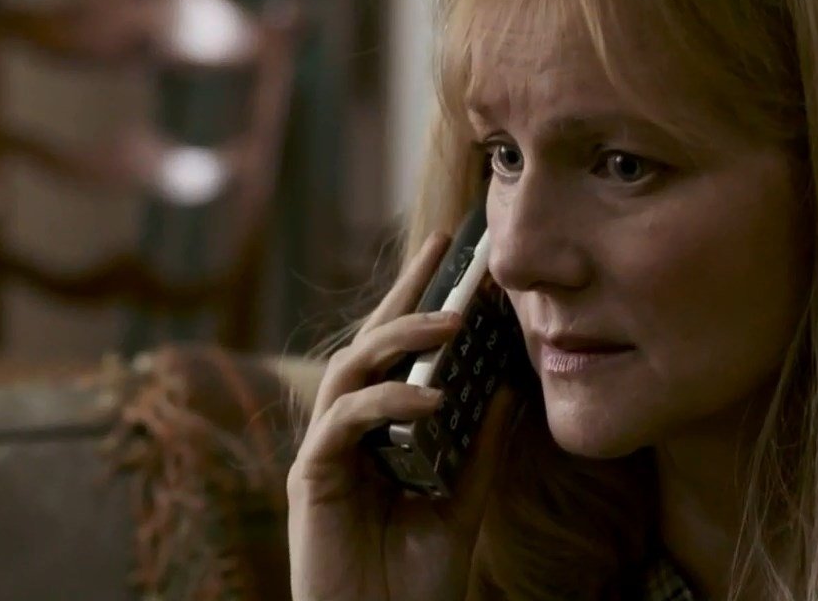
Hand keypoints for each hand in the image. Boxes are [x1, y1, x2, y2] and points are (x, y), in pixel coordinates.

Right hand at [287, 233, 517, 600]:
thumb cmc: (414, 584)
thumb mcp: (463, 507)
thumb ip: (479, 452)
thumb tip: (506, 391)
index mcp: (379, 435)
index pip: (398, 355)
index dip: (417, 299)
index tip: (450, 250)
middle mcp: (346, 434)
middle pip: (367, 345)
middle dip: (404, 294)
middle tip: (445, 253)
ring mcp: (325, 454)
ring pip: (350, 370)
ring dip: (399, 339)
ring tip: (451, 322)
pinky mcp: (311, 479)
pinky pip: (343, 423)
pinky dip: (385, 404)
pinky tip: (430, 401)